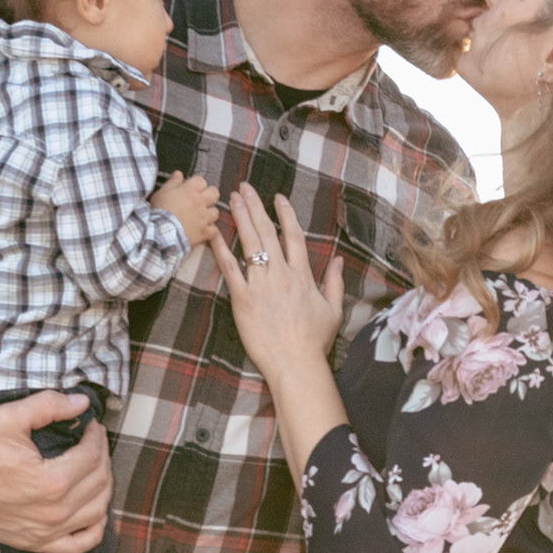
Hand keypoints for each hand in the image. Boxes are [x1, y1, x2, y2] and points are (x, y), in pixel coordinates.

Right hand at [0, 391, 112, 552]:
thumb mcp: (8, 418)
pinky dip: (95, 529)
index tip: (91, 425)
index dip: (96, 436)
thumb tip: (82, 403)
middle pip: (99, 481)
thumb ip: (48, 405)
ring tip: (94, 467)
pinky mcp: (37, 544)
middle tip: (93, 441)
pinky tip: (94, 510)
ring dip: (103, 486)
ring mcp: (47, 532)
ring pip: (97, 511)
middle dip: (102, 455)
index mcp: (51, 481)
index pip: (93, 455)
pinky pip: (80, 545)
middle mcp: (54, 511)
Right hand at [153, 170, 220, 247]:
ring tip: (202, 217)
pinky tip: (203, 231)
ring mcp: (204, 218)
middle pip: (214, 193)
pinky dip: (210, 231)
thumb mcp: (161, 193)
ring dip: (210, 214)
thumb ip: (172, 182)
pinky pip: (214, 230)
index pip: (201, 181)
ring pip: (216, 212)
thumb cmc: (159, 211)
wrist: (160, 233)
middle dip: (210, 195)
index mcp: (189, 190)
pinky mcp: (204, 232)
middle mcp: (200, 202)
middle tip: (202, 201)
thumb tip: (179, 174)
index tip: (192, 189)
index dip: (198, 185)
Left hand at [209, 188, 344, 378]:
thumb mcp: (333, 310)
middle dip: (255, 207)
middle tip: (244, 187)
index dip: (285, 214)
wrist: (295, 364)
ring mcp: (261, 285)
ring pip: (249, 244)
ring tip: (229, 199)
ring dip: (239, 218)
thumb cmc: (314, 342)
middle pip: (267, 232)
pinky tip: (215, 233)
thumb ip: (334, 282)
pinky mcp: (243, 299)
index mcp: (303, 276)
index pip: (294, 236)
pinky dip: (222, 249)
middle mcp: (282, 275)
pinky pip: (230, 269)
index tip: (277, 198)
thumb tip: (338, 260)